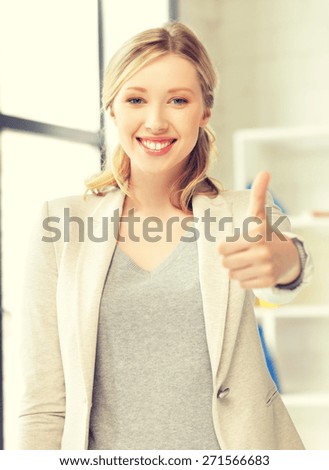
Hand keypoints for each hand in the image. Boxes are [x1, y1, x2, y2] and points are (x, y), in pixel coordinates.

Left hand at [218, 171, 300, 288]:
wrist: (288, 256)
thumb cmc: (266, 234)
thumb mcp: (259, 215)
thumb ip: (258, 195)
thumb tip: (264, 172)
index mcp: (255, 235)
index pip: (221, 248)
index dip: (225, 245)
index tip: (234, 242)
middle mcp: (261, 253)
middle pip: (225, 262)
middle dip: (229, 258)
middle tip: (240, 253)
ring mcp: (265, 269)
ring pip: (232, 275)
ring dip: (236, 269)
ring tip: (247, 262)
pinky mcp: (266, 282)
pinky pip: (241, 284)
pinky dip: (244, 279)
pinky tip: (253, 270)